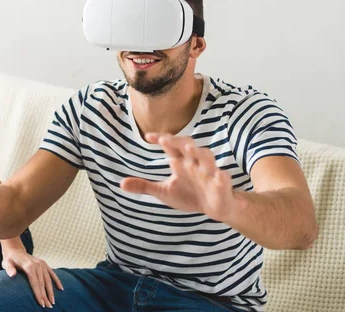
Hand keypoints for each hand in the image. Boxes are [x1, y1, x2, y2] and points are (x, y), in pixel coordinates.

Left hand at [2, 248, 62, 307]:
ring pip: (48, 280)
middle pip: (42, 283)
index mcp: (29, 266)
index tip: (42, 304)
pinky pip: (52, 273)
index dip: (39, 294)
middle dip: (45, 296)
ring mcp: (42, 264)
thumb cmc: (10, 259)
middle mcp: (37, 265)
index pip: (35, 283)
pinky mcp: (44, 264)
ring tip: (52, 302)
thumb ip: (9, 269)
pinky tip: (60, 288)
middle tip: (48, 307)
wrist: (15, 250)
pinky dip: (57, 281)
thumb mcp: (7, 263)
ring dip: (51, 291)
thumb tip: (12, 275)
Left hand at [120, 133, 235, 221]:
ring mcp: (209, 173)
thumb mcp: (164, 192)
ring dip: (199, 153)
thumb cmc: (190, 195)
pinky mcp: (222, 186)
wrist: (215, 209)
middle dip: (179, 141)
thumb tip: (121, 184)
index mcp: (181, 162)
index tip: (148, 136)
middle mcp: (195, 163)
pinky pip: (223, 178)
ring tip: (190, 149)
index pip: (170, 146)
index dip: (161, 139)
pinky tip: (219, 175)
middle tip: (167, 140)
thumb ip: (144, 186)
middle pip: (188, 146)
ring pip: (207, 157)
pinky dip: (221, 176)